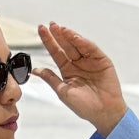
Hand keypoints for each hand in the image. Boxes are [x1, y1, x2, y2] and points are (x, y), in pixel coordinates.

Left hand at [34, 22, 127, 136]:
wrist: (103, 113)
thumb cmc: (84, 106)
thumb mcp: (63, 91)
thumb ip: (50, 78)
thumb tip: (34, 70)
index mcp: (67, 70)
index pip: (56, 52)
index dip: (49, 41)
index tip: (41, 29)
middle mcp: (78, 63)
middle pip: (66, 46)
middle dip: (58, 35)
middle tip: (50, 25)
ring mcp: (90, 61)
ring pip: (78, 45)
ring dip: (69, 36)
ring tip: (60, 29)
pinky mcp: (102, 61)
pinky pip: (92, 49)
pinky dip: (84, 43)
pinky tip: (75, 38)